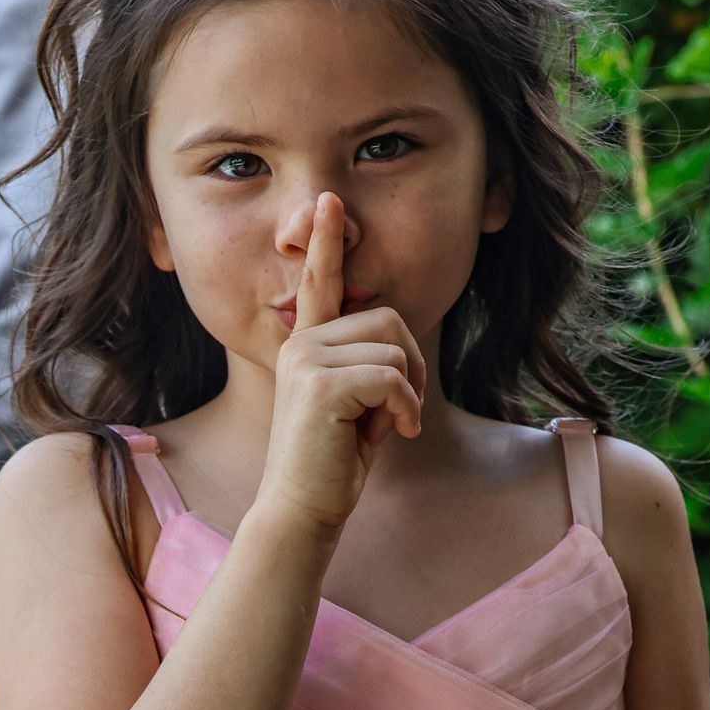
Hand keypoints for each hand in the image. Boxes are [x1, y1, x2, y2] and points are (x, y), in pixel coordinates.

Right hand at [260, 192, 423, 539]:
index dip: (326, 242)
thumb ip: (365, 367)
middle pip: (390, 320)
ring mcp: (306, 360)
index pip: (318, 284)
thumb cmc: (331, 461)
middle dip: (408, 368)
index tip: (328, 201)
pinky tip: (388, 436)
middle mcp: (301, 343)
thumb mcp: (352, 404)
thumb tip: (396, 349)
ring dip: (405, 395)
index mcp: (307, 344)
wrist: (302, 508)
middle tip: (392, 413)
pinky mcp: (321, 385)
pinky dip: (403, 411)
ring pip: (395, 349)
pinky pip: (392, 378)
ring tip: (380, 427)